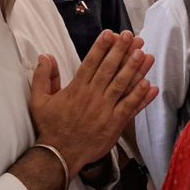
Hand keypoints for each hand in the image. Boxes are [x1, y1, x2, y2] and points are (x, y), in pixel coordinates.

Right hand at [29, 31, 157, 173]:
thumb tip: (45, 56)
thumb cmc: (50, 127)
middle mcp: (92, 97)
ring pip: (122, 86)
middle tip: (131, 36)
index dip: (102, 47)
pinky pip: (130, 108)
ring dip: (135, 69)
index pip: (90, 63)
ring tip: (145, 54)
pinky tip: (151, 85)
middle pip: (109, 69)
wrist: (59, 155)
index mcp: (76, 89)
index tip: (111, 34)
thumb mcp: (39, 101)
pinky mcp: (114, 125)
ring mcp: (105, 111)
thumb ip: (42, 77)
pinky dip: (140, 97)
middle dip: (121, 51)